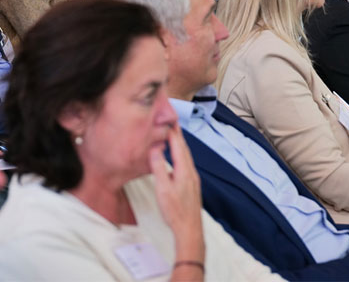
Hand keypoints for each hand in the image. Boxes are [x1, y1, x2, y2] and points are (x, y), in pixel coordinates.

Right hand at [149, 124, 203, 261]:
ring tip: (173, 135)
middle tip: (171, 122)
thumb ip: (158, 167)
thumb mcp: (162, 188)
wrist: (189, 229)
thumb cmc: (175, 211)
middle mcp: (191, 172)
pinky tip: (177, 157)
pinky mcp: (192, 185)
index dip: (173, 132)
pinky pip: (186, 163)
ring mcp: (193, 178)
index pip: (178, 145)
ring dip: (179, 144)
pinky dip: (181, 154)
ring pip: (186, 156)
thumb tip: (155, 148)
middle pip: (184, 148)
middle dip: (177, 134)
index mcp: (184, 170)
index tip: (168, 119)